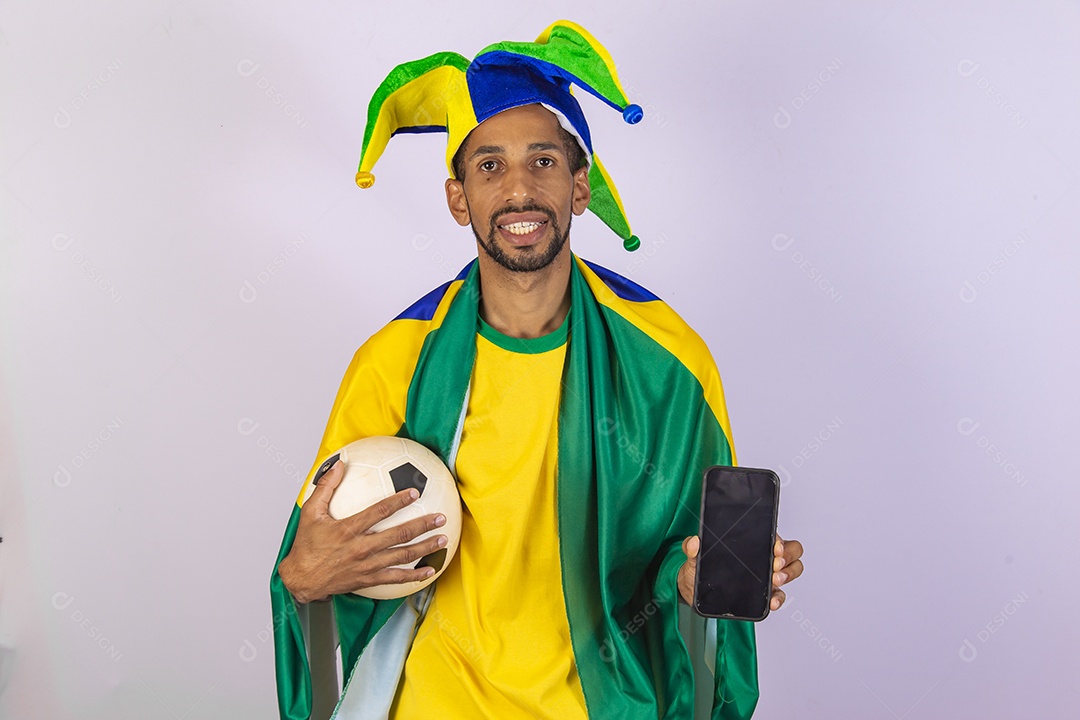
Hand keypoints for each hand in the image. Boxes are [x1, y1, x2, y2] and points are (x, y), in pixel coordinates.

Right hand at [277, 460, 447, 602]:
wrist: (302, 580)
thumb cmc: (307, 545)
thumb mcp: (311, 512)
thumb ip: (326, 486)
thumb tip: (339, 464)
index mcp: (348, 530)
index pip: (379, 512)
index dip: (398, 501)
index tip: (414, 493)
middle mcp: (361, 548)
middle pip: (399, 535)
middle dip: (422, 525)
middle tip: (441, 517)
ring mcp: (367, 566)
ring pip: (402, 556)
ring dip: (425, 547)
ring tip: (443, 538)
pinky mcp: (369, 579)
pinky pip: (396, 578)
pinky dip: (414, 575)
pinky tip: (430, 571)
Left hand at [676, 533, 804, 609]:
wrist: (694, 590)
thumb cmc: (700, 568)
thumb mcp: (693, 556)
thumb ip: (691, 548)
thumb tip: (694, 542)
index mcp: (751, 542)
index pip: (775, 535)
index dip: (780, 540)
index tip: (775, 547)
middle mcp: (763, 557)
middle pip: (792, 551)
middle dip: (788, 557)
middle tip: (775, 564)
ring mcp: (766, 575)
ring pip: (792, 570)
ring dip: (788, 574)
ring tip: (775, 579)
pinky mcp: (764, 593)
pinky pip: (779, 595)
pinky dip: (779, 598)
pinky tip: (772, 601)